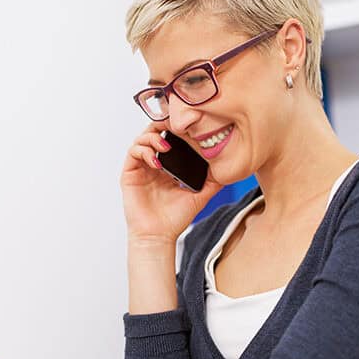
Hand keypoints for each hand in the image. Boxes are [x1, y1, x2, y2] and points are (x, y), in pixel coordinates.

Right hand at [121, 123, 223, 241]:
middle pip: (153, 132)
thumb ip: (213, 181)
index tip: (188, 123)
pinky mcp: (130, 174)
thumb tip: (229, 168)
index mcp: (168, 165)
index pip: (170, 137)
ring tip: (166, 146)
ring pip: (141, 139)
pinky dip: (144, 152)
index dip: (176, 127)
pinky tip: (157, 162)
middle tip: (174, 124)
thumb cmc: (176, 218)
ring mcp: (140, 168)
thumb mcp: (200, 195)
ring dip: (153, 137)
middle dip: (162, 124)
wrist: (159, 235)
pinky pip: (133, 153)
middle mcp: (153, 163)